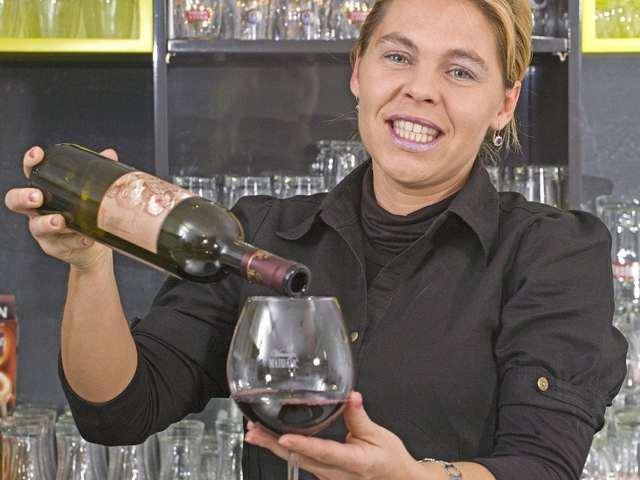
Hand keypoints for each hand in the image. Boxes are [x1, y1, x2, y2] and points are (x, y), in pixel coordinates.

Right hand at [4, 146, 115, 270]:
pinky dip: (75, 241)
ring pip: (37, 227)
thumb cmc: (86, 215)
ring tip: (60, 221)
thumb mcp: (90, 193)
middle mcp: (38, 210)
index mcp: (45, 191)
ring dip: (48, 223)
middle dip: (24, 197)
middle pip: (16, 201)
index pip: (32, 173)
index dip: (31, 163)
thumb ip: (96, 174)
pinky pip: (62, 244)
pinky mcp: (55, 247)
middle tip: (37, 197)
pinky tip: (86, 239)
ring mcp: (43, 231)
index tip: (37, 154)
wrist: (92, 248)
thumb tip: (109, 153)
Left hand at [244, 392, 419, 479]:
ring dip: (275, 448)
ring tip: (255, 434)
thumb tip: (350, 395)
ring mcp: (328, 478)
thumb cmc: (389, 460)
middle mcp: (336, 474)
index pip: (323, 452)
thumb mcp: (378, 435)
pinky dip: (286, 451)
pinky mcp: (324, 476)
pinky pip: (301, 463)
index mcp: (353, 463)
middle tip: (253, 433)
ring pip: (297, 462)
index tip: (283, 438)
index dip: (302, 445)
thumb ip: (359, 416)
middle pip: (301, 459)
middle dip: (274, 446)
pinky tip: (272, 440)